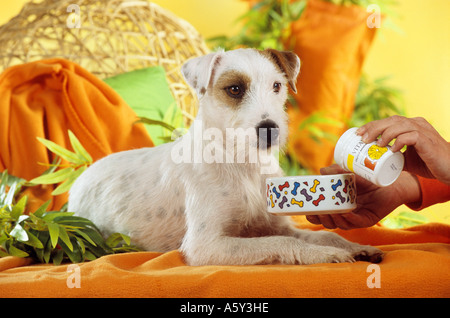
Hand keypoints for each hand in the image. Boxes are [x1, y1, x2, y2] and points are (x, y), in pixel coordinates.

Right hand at [306, 164, 420, 228]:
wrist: (391, 182)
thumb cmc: (368, 179)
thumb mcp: (349, 173)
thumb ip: (336, 171)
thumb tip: (321, 170)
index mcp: (337, 206)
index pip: (321, 214)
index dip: (313, 215)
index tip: (305, 210)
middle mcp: (345, 214)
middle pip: (328, 222)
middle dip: (321, 219)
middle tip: (316, 211)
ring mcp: (356, 219)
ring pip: (340, 224)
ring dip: (333, 219)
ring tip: (329, 211)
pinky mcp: (368, 220)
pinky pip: (356, 222)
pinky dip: (349, 218)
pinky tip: (344, 213)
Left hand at [356, 116, 449, 184]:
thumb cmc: (429, 163)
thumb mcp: (406, 159)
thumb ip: (393, 157)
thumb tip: (374, 162)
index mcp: (411, 126)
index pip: (388, 121)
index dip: (372, 125)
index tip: (358, 133)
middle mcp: (416, 124)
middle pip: (391, 120)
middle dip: (374, 127)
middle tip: (362, 138)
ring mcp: (423, 131)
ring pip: (400, 125)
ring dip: (385, 134)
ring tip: (375, 144)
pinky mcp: (428, 140)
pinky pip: (412, 136)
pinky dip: (400, 141)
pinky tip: (393, 150)